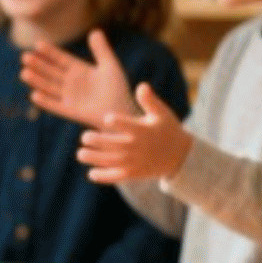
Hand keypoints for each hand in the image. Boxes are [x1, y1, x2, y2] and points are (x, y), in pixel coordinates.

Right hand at [21, 29, 135, 128]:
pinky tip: (35, 95)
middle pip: (50, 72)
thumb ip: (101, 50)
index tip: (37, 44)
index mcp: (79, 70)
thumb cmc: (118, 89)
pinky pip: (55, 106)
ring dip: (37, 81)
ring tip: (24, 73)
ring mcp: (69, 97)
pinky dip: (45, 101)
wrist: (122, 111)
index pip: (61, 59)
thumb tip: (94, 31)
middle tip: (25, 57)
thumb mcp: (110, 66)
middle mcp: (70, 83)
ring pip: (49, 87)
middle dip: (38, 65)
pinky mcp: (70, 111)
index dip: (49, 52)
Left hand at [76, 83, 193, 183]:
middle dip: (95, 140)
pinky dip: (103, 177)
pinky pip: (116, 176)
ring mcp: (134, 162)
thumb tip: (141, 86)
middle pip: (112, 144)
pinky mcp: (134, 173)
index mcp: (142, 130)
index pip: (125, 125)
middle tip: (85, 137)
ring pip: (109, 161)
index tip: (107, 119)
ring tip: (80, 154)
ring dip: (93, 158)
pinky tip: (91, 173)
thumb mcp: (162, 114)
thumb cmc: (167, 129)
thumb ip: (150, 101)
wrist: (181, 155)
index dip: (114, 121)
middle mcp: (137, 147)